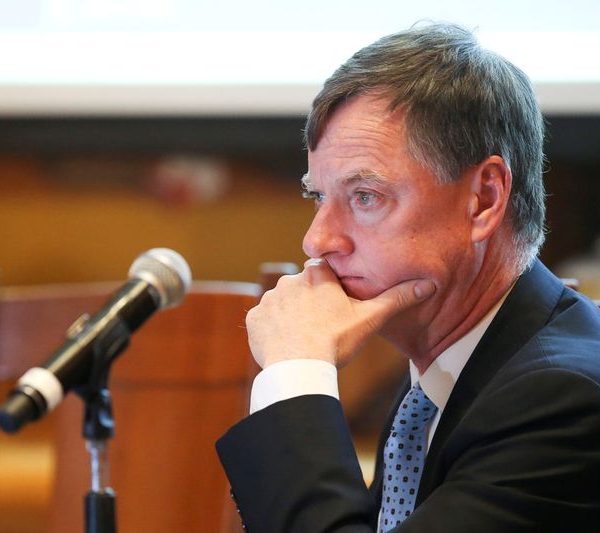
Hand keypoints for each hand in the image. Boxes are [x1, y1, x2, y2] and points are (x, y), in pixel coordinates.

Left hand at [246, 259, 434, 368]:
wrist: (299, 366)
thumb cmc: (335, 340)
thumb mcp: (370, 319)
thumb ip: (397, 299)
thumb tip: (429, 283)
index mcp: (317, 275)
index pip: (324, 273)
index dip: (330, 290)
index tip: (334, 308)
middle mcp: (289, 280)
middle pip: (302, 288)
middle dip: (309, 303)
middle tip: (320, 327)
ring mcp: (268, 299)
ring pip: (282, 304)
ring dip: (289, 316)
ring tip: (303, 338)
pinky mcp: (253, 319)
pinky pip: (263, 320)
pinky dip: (272, 330)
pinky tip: (285, 345)